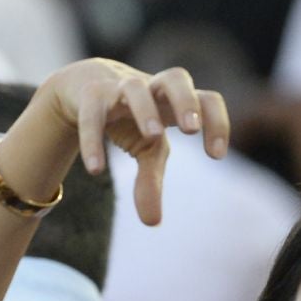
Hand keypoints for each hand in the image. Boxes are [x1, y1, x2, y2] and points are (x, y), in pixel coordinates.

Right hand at [37, 61, 230, 225]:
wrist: (83, 88)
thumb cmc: (130, 118)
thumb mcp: (146, 149)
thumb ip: (151, 181)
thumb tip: (152, 222)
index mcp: (174, 101)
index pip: (207, 100)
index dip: (217, 123)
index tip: (216, 156)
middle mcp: (151, 87)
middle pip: (176, 78)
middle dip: (186, 102)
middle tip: (191, 130)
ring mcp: (120, 87)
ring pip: (135, 87)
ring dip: (146, 110)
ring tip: (154, 137)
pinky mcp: (90, 95)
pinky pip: (92, 113)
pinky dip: (93, 140)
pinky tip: (96, 170)